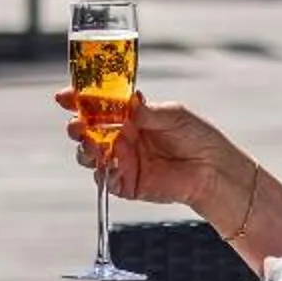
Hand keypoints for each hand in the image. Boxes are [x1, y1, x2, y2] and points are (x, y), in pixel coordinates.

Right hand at [55, 89, 240, 210]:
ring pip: (90, 155)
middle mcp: (122, 137)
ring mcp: (123, 161)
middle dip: (76, 126)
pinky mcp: (127, 184)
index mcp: (130, 117)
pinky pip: (106, 179)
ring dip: (84, 148)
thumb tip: (126, 102)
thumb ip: (147, 111)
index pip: (98, 106)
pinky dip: (102, 171)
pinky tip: (107, 163)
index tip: (65, 96)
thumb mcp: (173, 114)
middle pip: (88, 131)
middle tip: (76, 123)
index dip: (79, 100)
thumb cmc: (198, 137)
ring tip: (88, 143)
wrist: (215, 170)